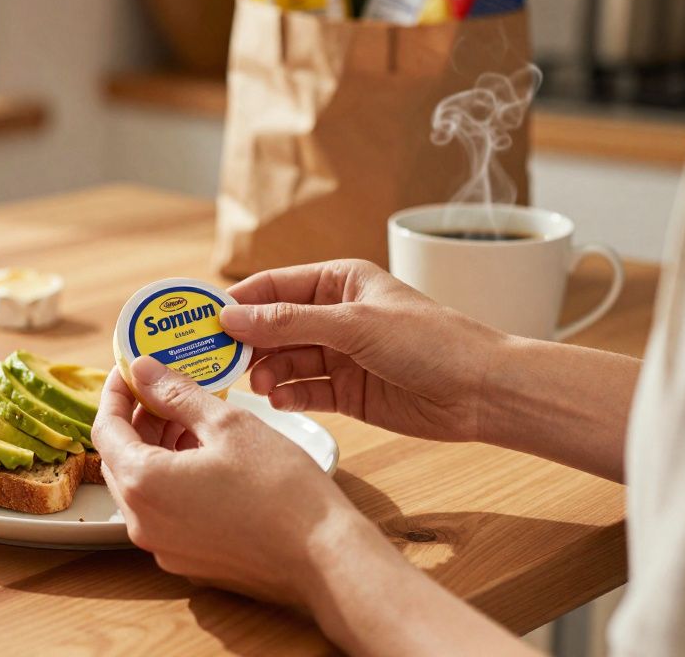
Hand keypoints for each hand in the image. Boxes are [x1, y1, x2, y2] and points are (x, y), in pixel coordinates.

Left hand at [94, 356, 537, 655]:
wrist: (324, 557)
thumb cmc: (280, 488)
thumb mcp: (228, 424)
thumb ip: (177, 394)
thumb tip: (143, 370)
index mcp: (143, 484)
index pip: (105, 430)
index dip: (115, 394)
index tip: (130, 371)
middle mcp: (142, 522)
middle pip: (120, 459)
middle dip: (138, 420)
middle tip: (166, 389)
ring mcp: (163, 546)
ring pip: (143, 485)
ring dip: (158, 448)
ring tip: (194, 417)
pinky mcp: (187, 559)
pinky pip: (165, 510)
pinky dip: (174, 478)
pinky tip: (207, 456)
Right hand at [220, 259, 506, 442]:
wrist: (482, 392)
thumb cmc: (431, 342)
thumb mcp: (354, 325)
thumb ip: (289, 323)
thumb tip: (231, 318)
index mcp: (339, 282)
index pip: (273, 287)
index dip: (238, 303)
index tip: (202, 323)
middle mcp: (335, 316)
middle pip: (273, 327)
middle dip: (247, 344)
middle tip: (218, 363)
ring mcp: (340, 355)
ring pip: (284, 361)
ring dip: (266, 373)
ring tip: (256, 386)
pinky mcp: (347, 392)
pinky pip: (304, 390)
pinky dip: (287, 395)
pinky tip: (278, 401)